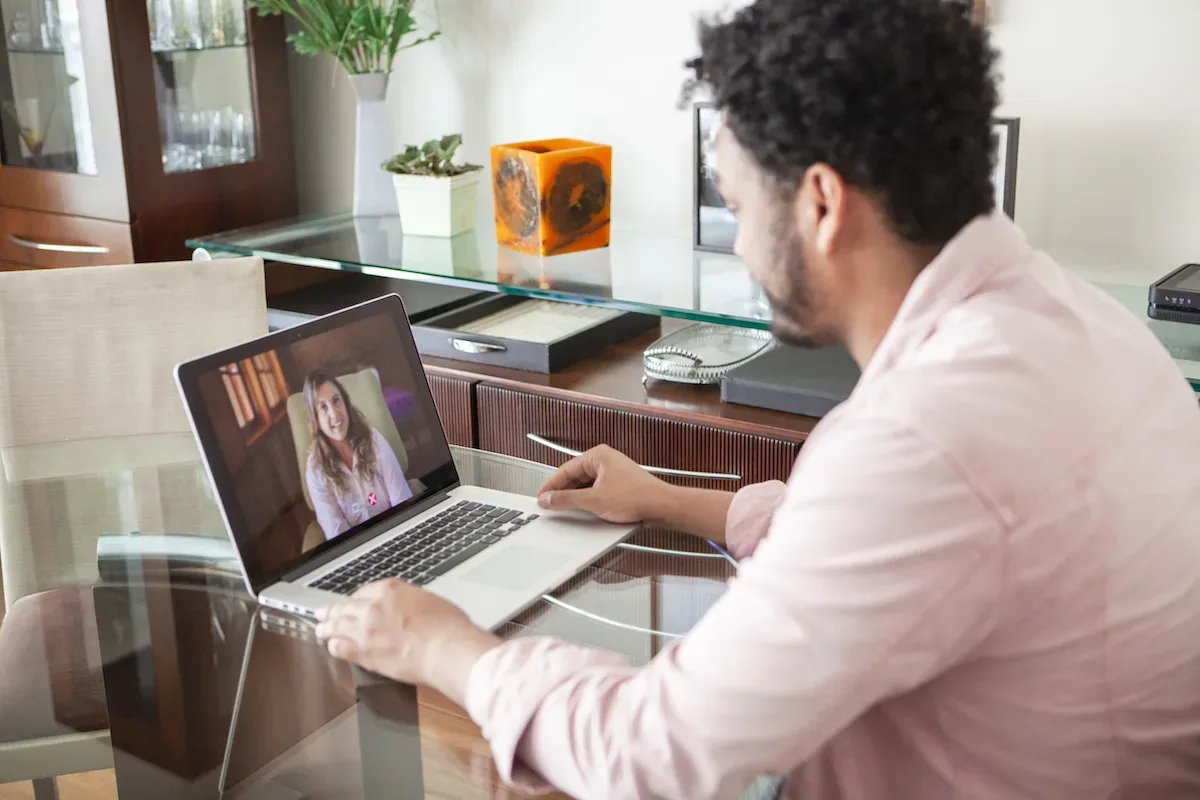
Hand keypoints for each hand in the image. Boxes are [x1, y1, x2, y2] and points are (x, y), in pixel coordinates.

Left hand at [315, 579, 499, 704]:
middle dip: (332, 610)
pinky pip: (339, 647)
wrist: (445, 648)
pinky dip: (334, 646)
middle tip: (322, 613)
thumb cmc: (446, 626)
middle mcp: (372, 606)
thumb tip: (406, 608)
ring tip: (320, 629)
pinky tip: (332, 647)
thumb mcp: (429, 600)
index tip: (354, 603)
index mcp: (389, 590)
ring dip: (326, 627)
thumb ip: (409, 601)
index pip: (363, 591)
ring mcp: (364, 629)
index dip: (356, 599)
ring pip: (336, 626)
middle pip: (344, 606)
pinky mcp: (362, 652)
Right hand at [536, 445, 667, 522]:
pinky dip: (588, 501)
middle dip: (563, 492)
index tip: (541, 497)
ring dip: (576, 498)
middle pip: (575, 477)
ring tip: (566, 510)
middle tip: (550, 505)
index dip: (551, 485)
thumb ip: (566, 499)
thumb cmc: (636, 497)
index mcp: (598, 456)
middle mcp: (606, 460)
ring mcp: (614, 473)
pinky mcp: (620, 485)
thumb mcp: (593, 500)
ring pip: (586, 485)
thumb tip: (549, 499)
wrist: (662, 506)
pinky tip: (584, 512)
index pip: (565, 469)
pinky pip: (597, 491)